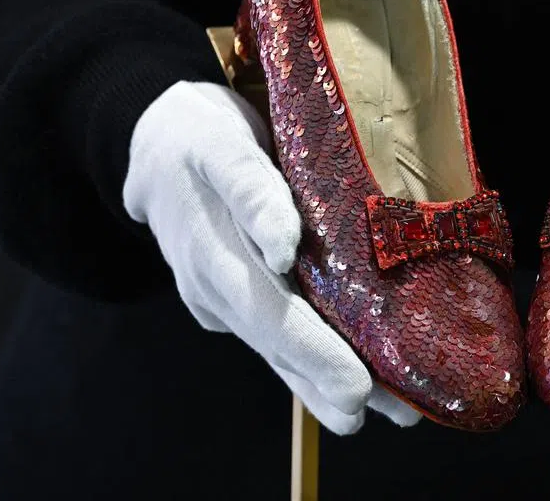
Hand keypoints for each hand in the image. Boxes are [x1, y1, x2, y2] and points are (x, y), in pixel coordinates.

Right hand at [123, 81, 419, 433]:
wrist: (153, 140)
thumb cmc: (196, 137)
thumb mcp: (221, 145)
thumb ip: (252, 191)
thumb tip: (283, 247)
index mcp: (212, 256)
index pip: (270, 315)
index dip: (314, 354)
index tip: (357, 387)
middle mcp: (215, 289)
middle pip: (280, 347)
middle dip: (334, 384)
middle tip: (396, 412)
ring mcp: (222, 297)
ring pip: (278, 349)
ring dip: (327, 383)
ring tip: (386, 410)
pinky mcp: (236, 294)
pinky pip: (277, 332)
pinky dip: (313, 358)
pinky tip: (351, 373)